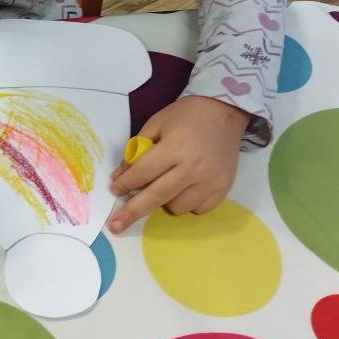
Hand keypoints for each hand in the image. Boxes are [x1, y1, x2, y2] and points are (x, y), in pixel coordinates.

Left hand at [106, 95, 248, 234]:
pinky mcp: (223, 189)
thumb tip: (121, 176)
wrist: (224, 113)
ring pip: (177, 207)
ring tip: (164, 185)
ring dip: (163, 202)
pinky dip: (187, 204)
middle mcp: (193, 168)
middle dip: (133, 211)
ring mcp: (210, 181)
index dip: (125, 183)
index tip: (114, 190)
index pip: (143, 172)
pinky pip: (198, 209)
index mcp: (175, 147)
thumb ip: (137, 150)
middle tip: (116, 225)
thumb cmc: (186, 116)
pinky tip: (184, 189)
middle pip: (157, 196)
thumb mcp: (157, 123)